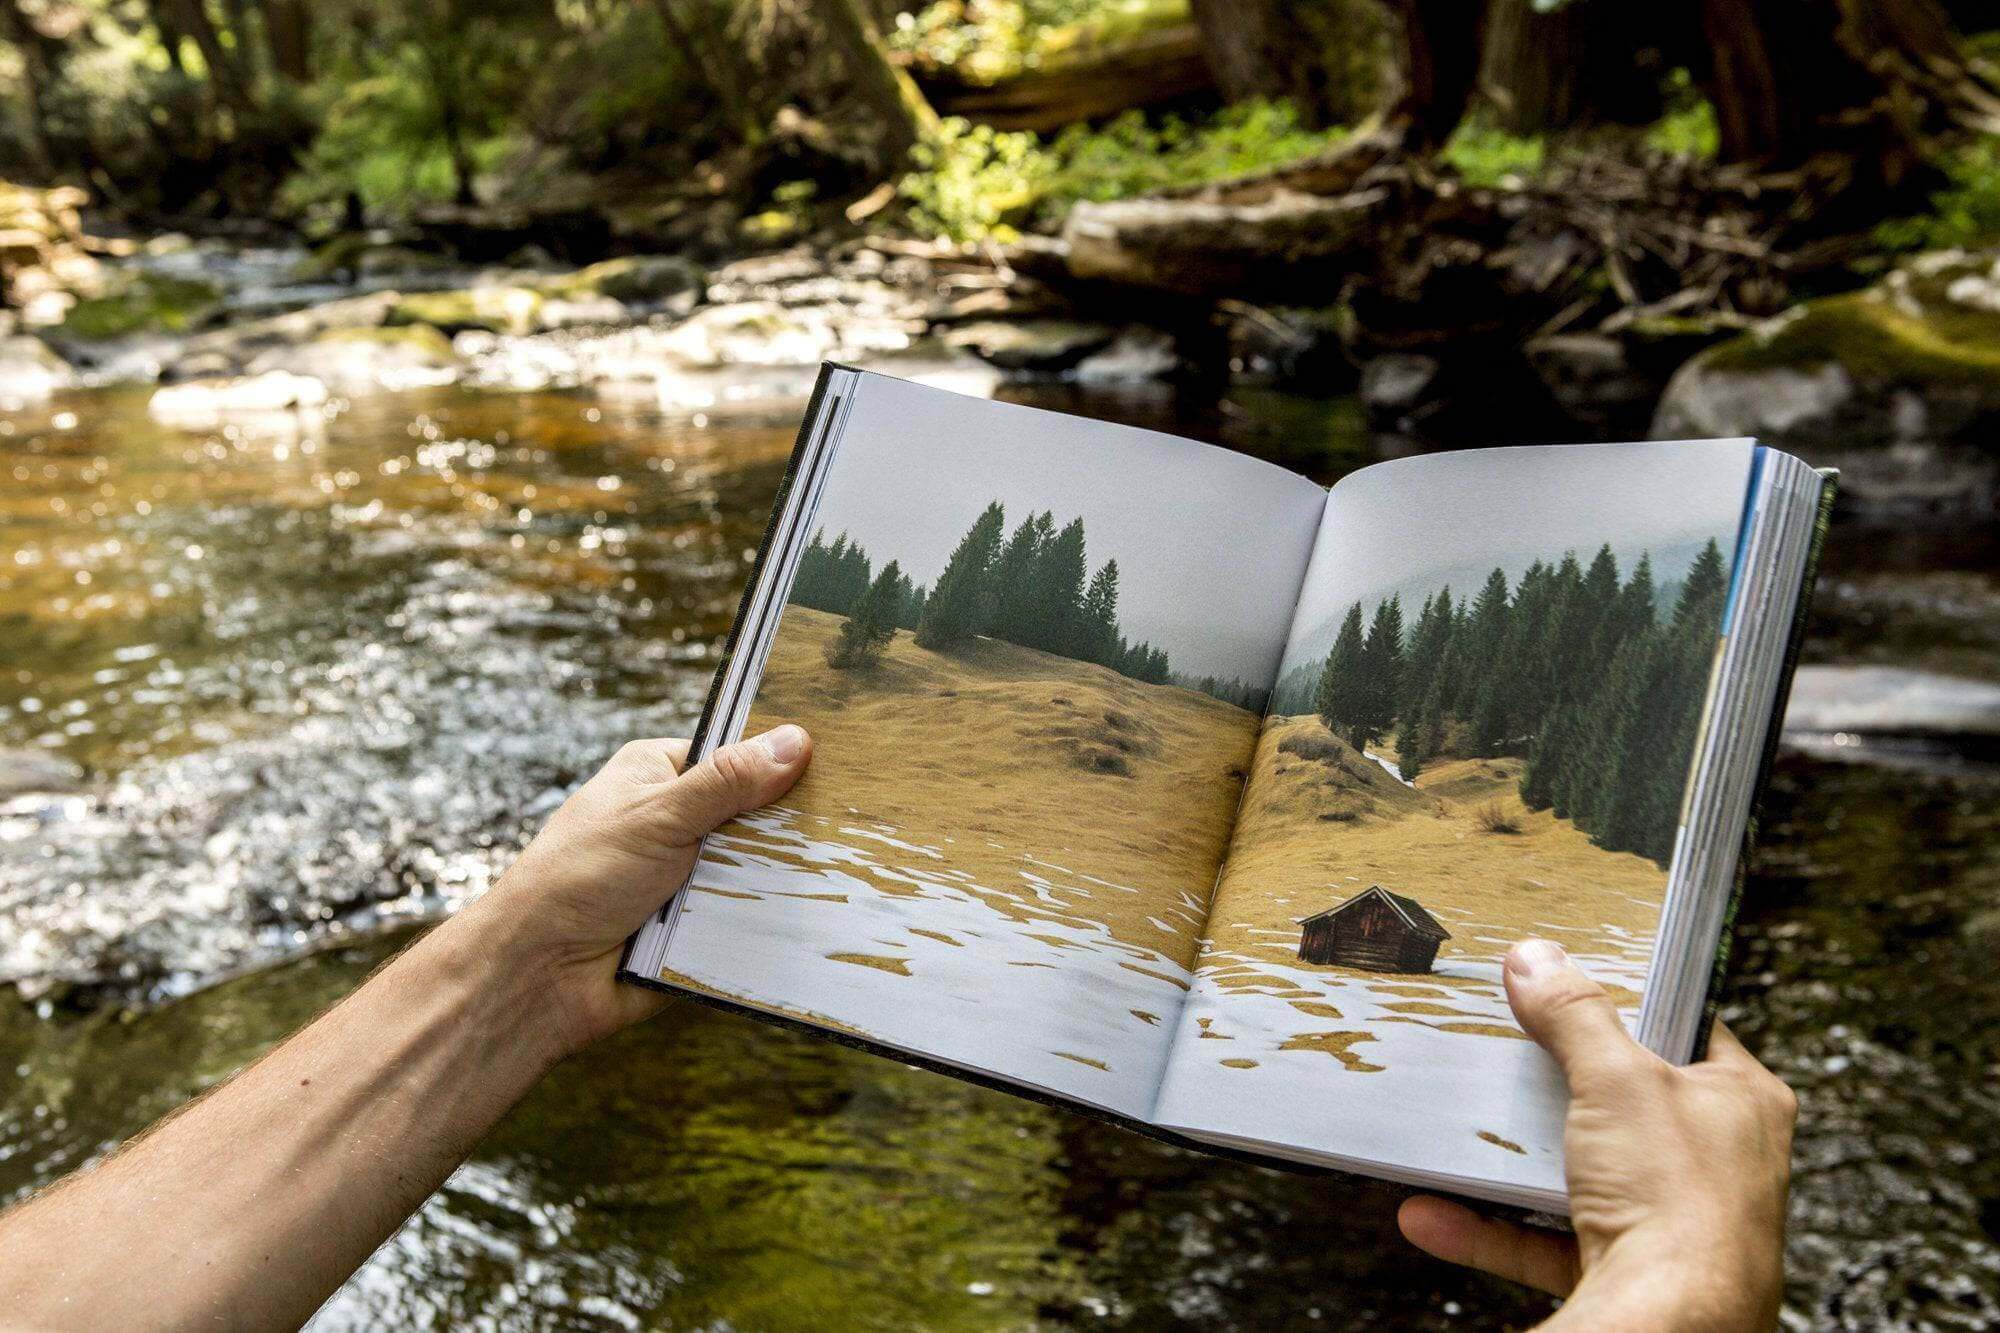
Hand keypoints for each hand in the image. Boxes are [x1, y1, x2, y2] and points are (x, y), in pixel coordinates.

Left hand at [445, 725, 811, 1061]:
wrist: (540, 977)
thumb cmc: (577, 879)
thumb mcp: (658, 816)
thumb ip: (727, 781)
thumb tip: (794, 741)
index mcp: (658, 774)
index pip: (736, 754)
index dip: (780, 762)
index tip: (836, 765)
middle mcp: (675, 819)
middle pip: (755, 813)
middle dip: (785, 826)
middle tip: (846, 823)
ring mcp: (688, 874)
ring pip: (756, 868)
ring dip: (774, 879)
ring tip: (840, 871)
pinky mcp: (698, 925)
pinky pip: (747, 916)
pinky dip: (762, 920)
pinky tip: (809, 918)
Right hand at [1398, 938, 1795, 1330]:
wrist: (1672, 1322)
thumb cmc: (1682, 1204)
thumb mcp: (1618, 1079)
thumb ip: (1574, 1015)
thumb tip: (1537, 961)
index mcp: (1742, 1101)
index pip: (1686, 1028)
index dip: (1630, 1003)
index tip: (1573, 985)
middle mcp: (1716, 1161)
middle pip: (1624, 1101)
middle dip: (1557, 1085)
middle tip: (1509, 1052)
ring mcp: (1670, 1219)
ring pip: (1580, 1173)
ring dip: (1511, 1160)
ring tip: (1461, 1130)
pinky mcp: (1626, 1268)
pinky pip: (1546, 1237)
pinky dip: (1490, 1226)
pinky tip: (1437, 1212)